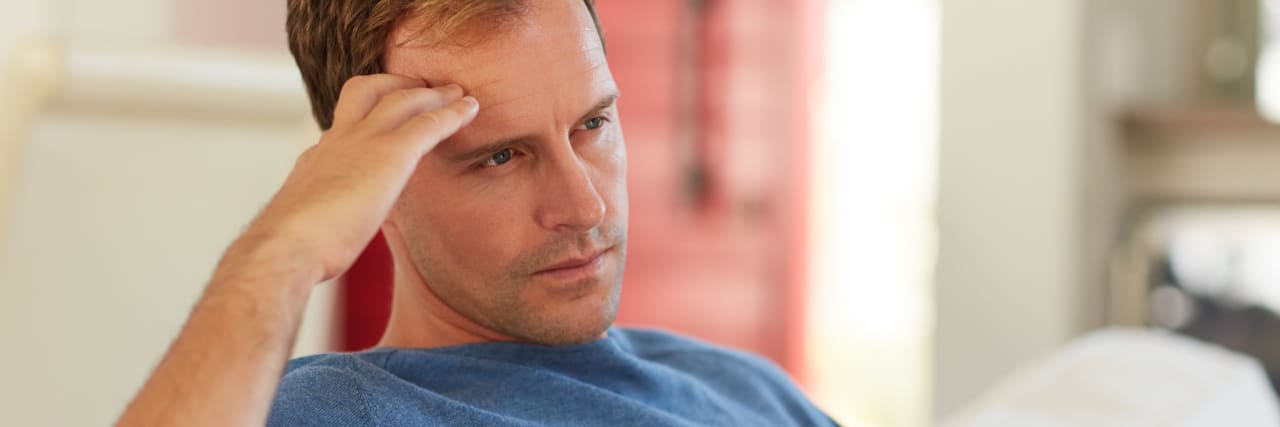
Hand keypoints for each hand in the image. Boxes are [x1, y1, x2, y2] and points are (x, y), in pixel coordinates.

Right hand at [224, 74, 477, 284]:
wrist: (288, 244)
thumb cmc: (293, 249)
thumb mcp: (306, 225)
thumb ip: (320, 219)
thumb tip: (322, 235)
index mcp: (318, 158)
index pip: (343, 125)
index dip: (364, 116)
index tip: (382, 117)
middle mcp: (338, 140)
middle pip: (365, 90)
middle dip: (396, 83)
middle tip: (421, 87)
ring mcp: (363, 141)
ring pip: (403, 98)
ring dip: (433, 93)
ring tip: (458, 93)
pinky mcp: (390, 153)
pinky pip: (428, 123)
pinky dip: (452, 113)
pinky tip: (471, 109)